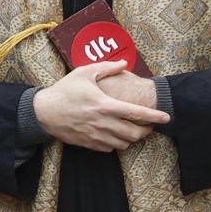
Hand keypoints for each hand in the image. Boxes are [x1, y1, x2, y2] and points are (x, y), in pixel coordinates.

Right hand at [32, 61, 169, 152]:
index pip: (136, 113)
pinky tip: (114, 134)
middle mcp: (103, 123)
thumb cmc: (64, 91)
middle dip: (146, 131)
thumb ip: (106, 68)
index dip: (154, 117)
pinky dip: (117, 143)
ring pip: (124, 143)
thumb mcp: (83, 73)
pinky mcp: (89, 144)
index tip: (166, 117)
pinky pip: (110, 148)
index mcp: (105, 105)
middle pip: (134, 134)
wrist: (43, 112)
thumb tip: (124, 63)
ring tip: (131, 129)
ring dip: (131, 138)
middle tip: (147, 125)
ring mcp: (96, 135)